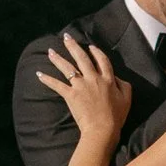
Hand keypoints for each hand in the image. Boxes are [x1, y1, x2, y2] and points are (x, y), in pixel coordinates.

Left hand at [41, 35, 131, 151]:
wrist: (102, 129)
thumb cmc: (116, 116)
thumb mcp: (127, 99)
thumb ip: (124, 85)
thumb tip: (118, 78)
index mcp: (107, 79)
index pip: (101, 60)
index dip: (96, 52)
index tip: (90, 46)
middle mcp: (93, 78)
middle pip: (82, 58)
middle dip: (73, 46)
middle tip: (66, 37)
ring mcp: (80, 86)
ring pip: (67, 68)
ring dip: (58, 58)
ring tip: (50, 51)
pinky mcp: (70, 95)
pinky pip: (57, 85)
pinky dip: (47, 79)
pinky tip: (39, 74)